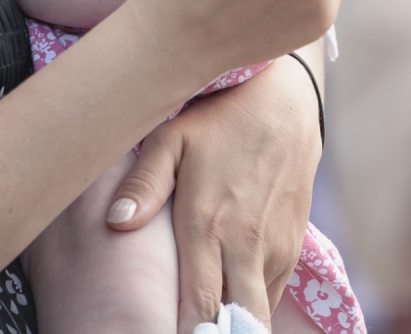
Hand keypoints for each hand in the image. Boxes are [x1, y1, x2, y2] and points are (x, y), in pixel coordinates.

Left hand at [106, 49, 323, 331]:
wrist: (288, 99)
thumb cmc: (221, 118)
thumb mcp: (173, 138)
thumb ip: (144, 183)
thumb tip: (116, 223)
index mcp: (208, 224)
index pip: (200, 306)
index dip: (188, 333)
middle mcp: (247, 243)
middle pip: (239, 319)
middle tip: (195, 332)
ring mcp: (276, 245)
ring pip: (259, 307)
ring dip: (237, 318)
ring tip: (209, 321)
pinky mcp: (294, 240)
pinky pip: (273, 289)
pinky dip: (253, 299)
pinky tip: (233, 296)